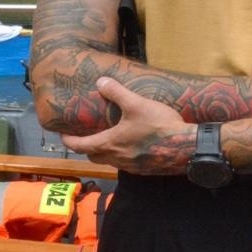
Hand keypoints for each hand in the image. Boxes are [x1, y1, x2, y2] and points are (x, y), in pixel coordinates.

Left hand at [62, 77, 194, 173]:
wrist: (188, 148)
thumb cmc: (160, 127)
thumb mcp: (137, 104)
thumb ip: (117, 92)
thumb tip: (101, 82)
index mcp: (110, 144)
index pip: (80, 146)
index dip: (69, 141)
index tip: (62, 135)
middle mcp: (117, 159)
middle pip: (93, 156)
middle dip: (87, 147)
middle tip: (85, 135)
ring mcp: (132, 167)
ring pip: (110, 161)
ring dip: (106, 151)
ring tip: (109, 137)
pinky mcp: (146, 170)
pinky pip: (127, 164)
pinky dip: (123, 155)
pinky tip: (132, 143)